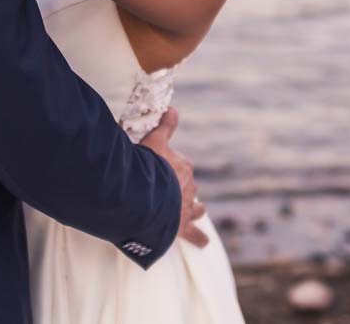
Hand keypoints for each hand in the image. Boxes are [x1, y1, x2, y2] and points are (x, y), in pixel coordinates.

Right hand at [139, 107, 209, 248]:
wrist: (146, 195)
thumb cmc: (147, 166)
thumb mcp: (153, 139)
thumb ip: (164, 124)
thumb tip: (173, 107)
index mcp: (182, 165)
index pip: (178, 164)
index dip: (167, 165)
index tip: (157, 165)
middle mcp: (188, 186)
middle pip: (186, 185)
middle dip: (178, 186)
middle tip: (163, 188)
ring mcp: (186, 207)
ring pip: (196, 207)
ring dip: (193, 208)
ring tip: (191, 210)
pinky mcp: (182, 227)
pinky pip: (194, 234)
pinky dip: (199, 237)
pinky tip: (203, 241)